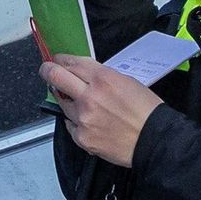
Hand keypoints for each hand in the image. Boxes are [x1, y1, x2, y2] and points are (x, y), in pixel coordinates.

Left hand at [39, 53, 158, 167]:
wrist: (153, 140)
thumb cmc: (146, 111)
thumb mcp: (127, 81)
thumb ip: (102, 76)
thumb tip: (84, 75)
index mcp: (102, 79)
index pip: (70, 62)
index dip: (60, 59)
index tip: (57, 60)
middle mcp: (89, 97)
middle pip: (55, 77)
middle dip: (47, 71)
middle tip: (47, 71)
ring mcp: (83, 118)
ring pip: (62, 103)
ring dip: (68, 100)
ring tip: (83, 105)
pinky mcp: (82, 137)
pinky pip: (70, 125)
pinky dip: (76, 122)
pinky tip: (90, 122)